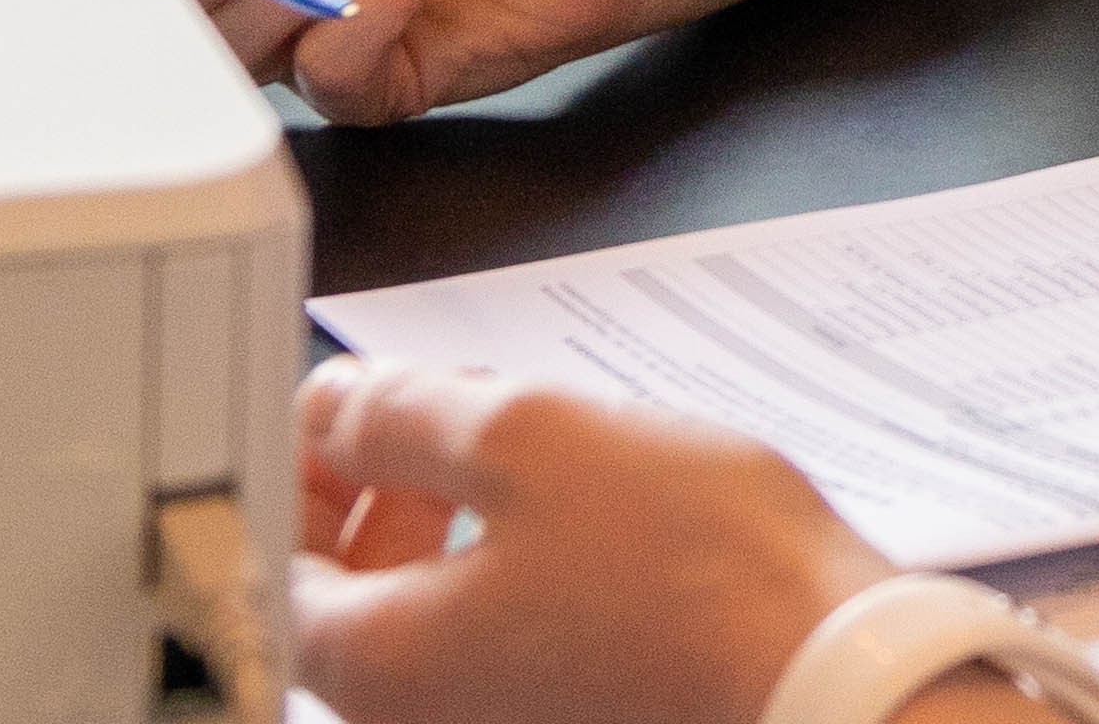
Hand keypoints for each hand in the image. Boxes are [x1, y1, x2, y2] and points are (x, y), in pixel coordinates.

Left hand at [289, 359, 904, 723]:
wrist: (826, 677)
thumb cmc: (688, 571)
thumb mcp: (528, 435)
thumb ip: (405, 414)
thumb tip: (339, 408)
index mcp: (380, 658)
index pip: (272, 564)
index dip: (291, 468)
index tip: (331, 406)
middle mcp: (420, 717)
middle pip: (345, 598)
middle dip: (370, 488)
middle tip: (420, 410)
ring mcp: (501, 722)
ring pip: (429, 615)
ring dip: (444, 518)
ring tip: (517, 437)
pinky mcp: (573, 715)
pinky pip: (502, 640)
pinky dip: (508, 564)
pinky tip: (577, 507)